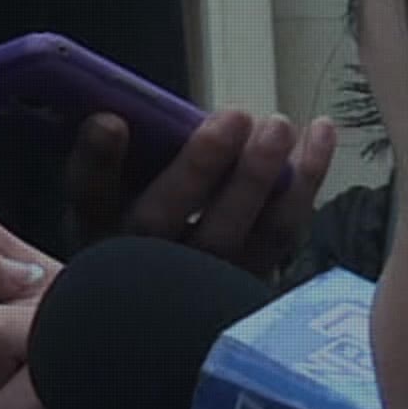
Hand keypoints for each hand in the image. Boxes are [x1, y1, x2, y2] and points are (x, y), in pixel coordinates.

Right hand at [66, 108, 335, 281]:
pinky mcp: (250, 280)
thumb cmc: (150, 230)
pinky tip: (319, 133)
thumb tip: (131, 101)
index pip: (87, 197)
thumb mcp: (118, 199)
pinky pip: (282, 232)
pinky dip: (306, 180)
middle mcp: (144, 260)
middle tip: (235, 116)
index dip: (96, 161)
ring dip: (259, 174)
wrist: (177, 307)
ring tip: (279, 125)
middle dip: (200, 166)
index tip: (109, 120)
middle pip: (162, 220)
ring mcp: (200, 280)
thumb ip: (125, 155)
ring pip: (232, 231)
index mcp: (100, 230)